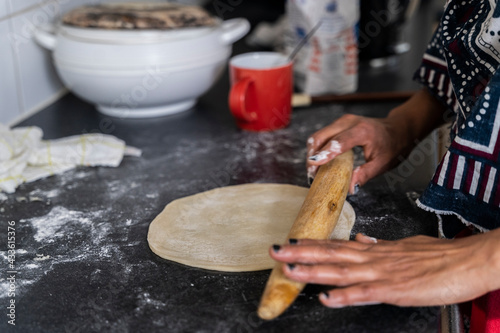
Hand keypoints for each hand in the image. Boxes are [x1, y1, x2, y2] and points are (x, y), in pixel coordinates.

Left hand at [270, 232, 499, 307]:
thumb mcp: (405, 246)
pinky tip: (326, 298)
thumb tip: (361, 240)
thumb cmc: (439, 256)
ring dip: (312, 271)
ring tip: (288, 271)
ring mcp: (382, 273)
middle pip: (330, 254)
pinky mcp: (395, 289)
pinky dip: (344, 296)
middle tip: (275, 250)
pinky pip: (364, 293)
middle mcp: (373, 258)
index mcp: (375, 249)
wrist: (467, 260)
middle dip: (300, 253)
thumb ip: (380, 245)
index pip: (336, 245)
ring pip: (340, 271)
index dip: (311, 244)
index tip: (290, 241)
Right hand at [306, 115, 409, 193]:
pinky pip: (322, 135)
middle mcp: (349, 122)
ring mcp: (342, 121)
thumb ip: (364, 174)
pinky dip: (317, 149)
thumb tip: (349, 188)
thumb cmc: (392, 145)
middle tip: (312, 175)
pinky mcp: (338, 124)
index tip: (314, 164)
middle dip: (313, 156)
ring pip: (318, 135)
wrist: (397, 129)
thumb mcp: (382, 164)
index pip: (339, 142)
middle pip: (321, 136)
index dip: (325, 153)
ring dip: (312, 153)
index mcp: (362, 131)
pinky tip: (319, 162)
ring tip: (314, 171)